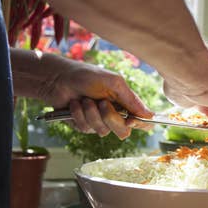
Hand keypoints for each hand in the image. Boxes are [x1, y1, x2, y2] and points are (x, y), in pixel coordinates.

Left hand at [36, 53, 153, 138]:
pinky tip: (74, 105)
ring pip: (102, 131)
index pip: (141, 122)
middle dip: (110, 117)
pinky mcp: (83, 126)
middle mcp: (114, 115)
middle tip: (101, 102)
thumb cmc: (86, 75)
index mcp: (125, 103)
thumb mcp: (113, 83)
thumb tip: (149, 115)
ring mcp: (98, 122)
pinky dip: (79, 115)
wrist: (58, 79)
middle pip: (123, 131)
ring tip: (84, 99)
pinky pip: (86, 129)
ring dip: (91, 114)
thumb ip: (131, 100)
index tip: (129, 120)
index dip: (138, 125)